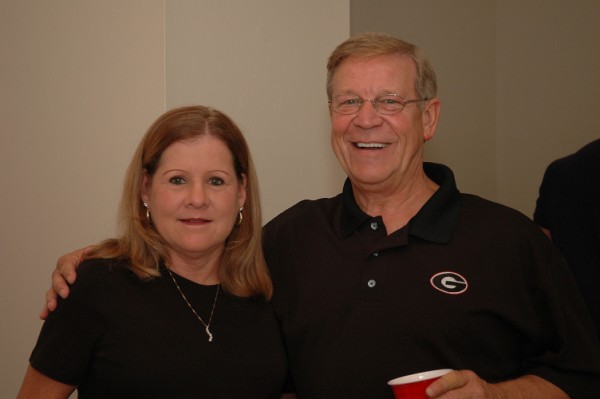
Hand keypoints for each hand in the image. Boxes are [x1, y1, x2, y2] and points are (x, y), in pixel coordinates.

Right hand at [39, 245, 95, 319]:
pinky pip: (52, 302)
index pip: (66, 264)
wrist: (99, 273)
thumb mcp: (98, 254)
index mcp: (70, 260)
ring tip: (52, 307)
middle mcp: (61, 272)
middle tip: (66, 294)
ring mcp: (59, 284)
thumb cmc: (97, 261)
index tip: (73, 280)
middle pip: (57, 278)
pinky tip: (44, 316)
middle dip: (60, 287)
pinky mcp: (59, 295)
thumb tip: (92, 250)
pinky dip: (47, 309)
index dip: (68, 272)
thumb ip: (95, 252)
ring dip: (51, 299)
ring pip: (52, 291)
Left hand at [425, 370, 567, 398]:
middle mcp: (476, 391)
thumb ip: (448, 385)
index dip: (440, 387)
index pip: (453, 379)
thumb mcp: (463, 382)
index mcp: (468, 378)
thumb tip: (424, 393)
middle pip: (453, 397)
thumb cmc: (474, 389)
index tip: (428, 393)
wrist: (501, 397)